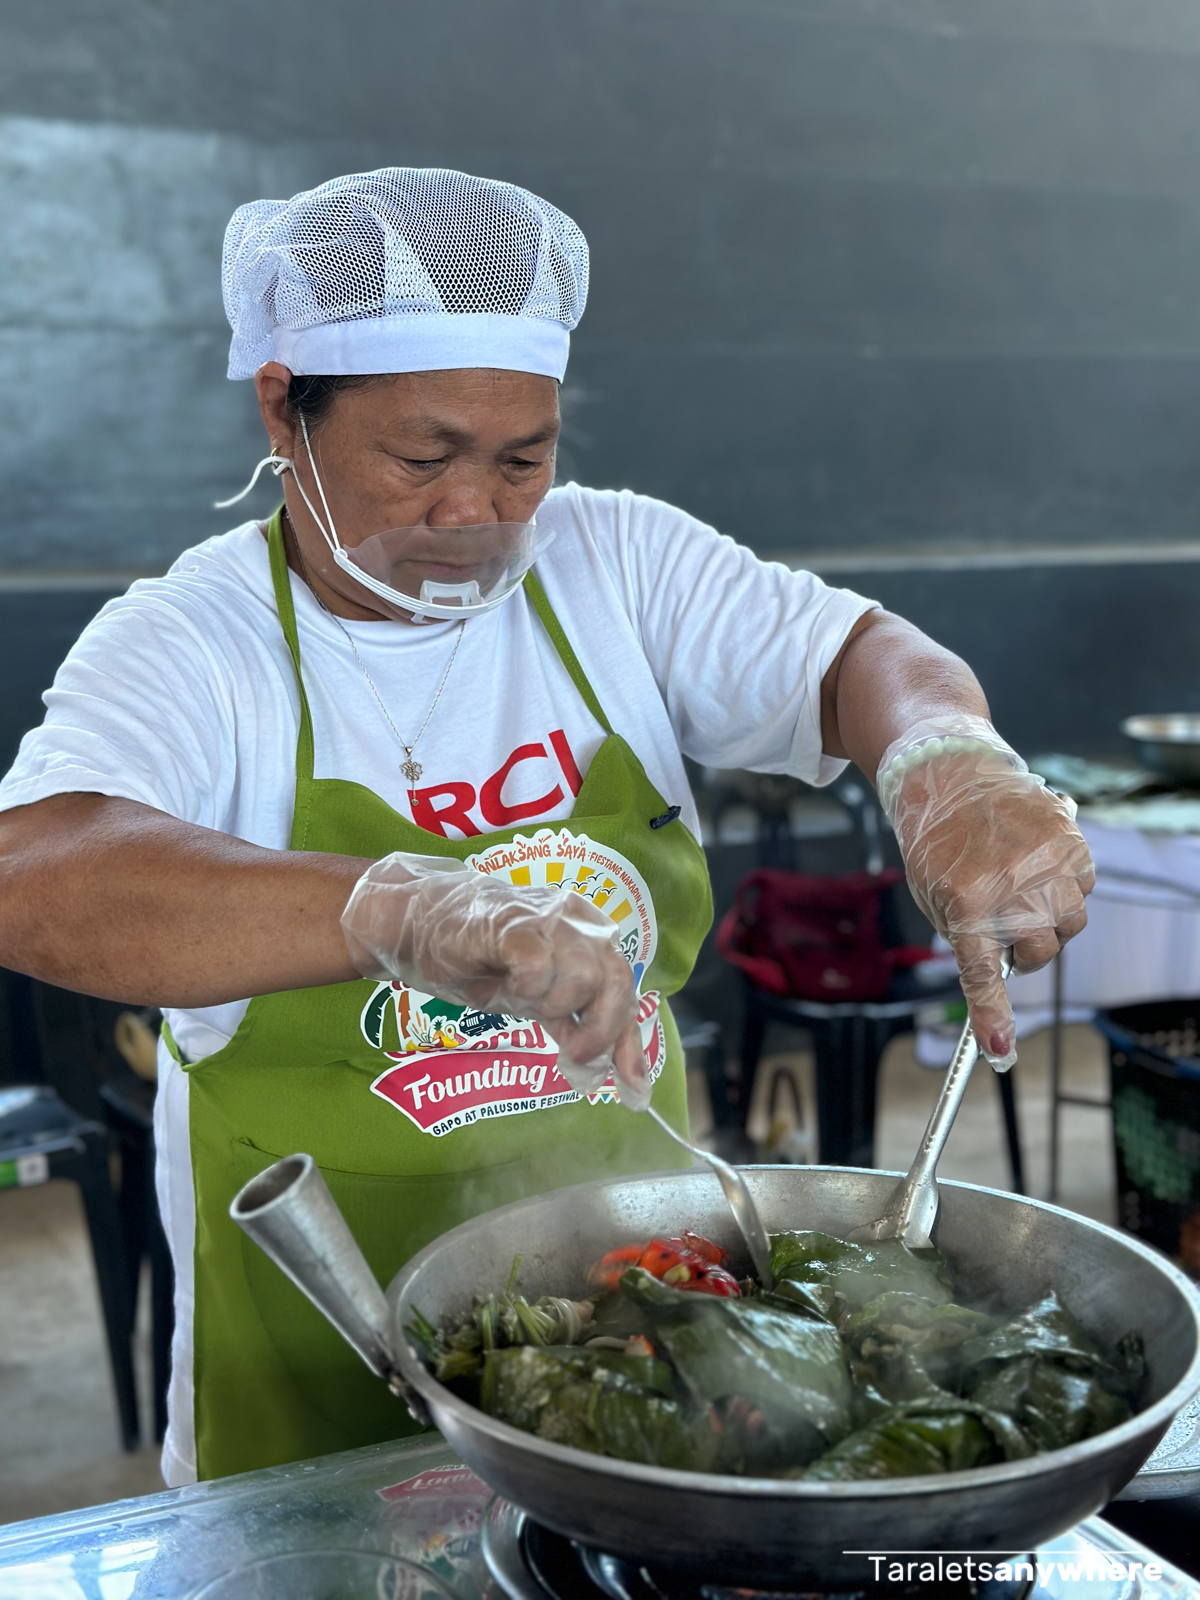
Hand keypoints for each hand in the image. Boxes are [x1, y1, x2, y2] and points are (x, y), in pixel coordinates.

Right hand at [341, 854, 649, 1105]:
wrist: (418, 925)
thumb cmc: (479, 959)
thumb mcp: (534, 996)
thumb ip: (571, 1019)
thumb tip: (600, 1065)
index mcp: (590, 934)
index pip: (625, 988)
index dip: (630, 1041)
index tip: (634, 1089)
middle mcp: (578, 920)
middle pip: (616, 981)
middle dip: (600, 1030)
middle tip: (573, 1054)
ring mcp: (547, 918)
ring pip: (582, 976)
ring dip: (552, 1003)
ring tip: (520, 997)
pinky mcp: (512, 924)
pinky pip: (539, 967)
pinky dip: (527, 988)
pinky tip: (505, 984)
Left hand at [888, 748, 1093, 1066]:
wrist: (948, 774)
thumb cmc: (936, 841)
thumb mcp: (934, 896)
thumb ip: (968, 936)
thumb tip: (1000, 972)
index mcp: (965, 905)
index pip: (981, 975)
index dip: (991, 1017)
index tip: (999, 1051)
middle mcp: (1010, 888)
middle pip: (1041, 952)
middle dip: (1028, 950)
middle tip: (1007, 929)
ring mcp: (1045, 863)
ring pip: (1071, 922)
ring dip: (1051, 918)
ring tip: (1021, 888)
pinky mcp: (1069, 838)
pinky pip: (1084, 883)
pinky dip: (1066, 883)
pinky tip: (1037, 862)